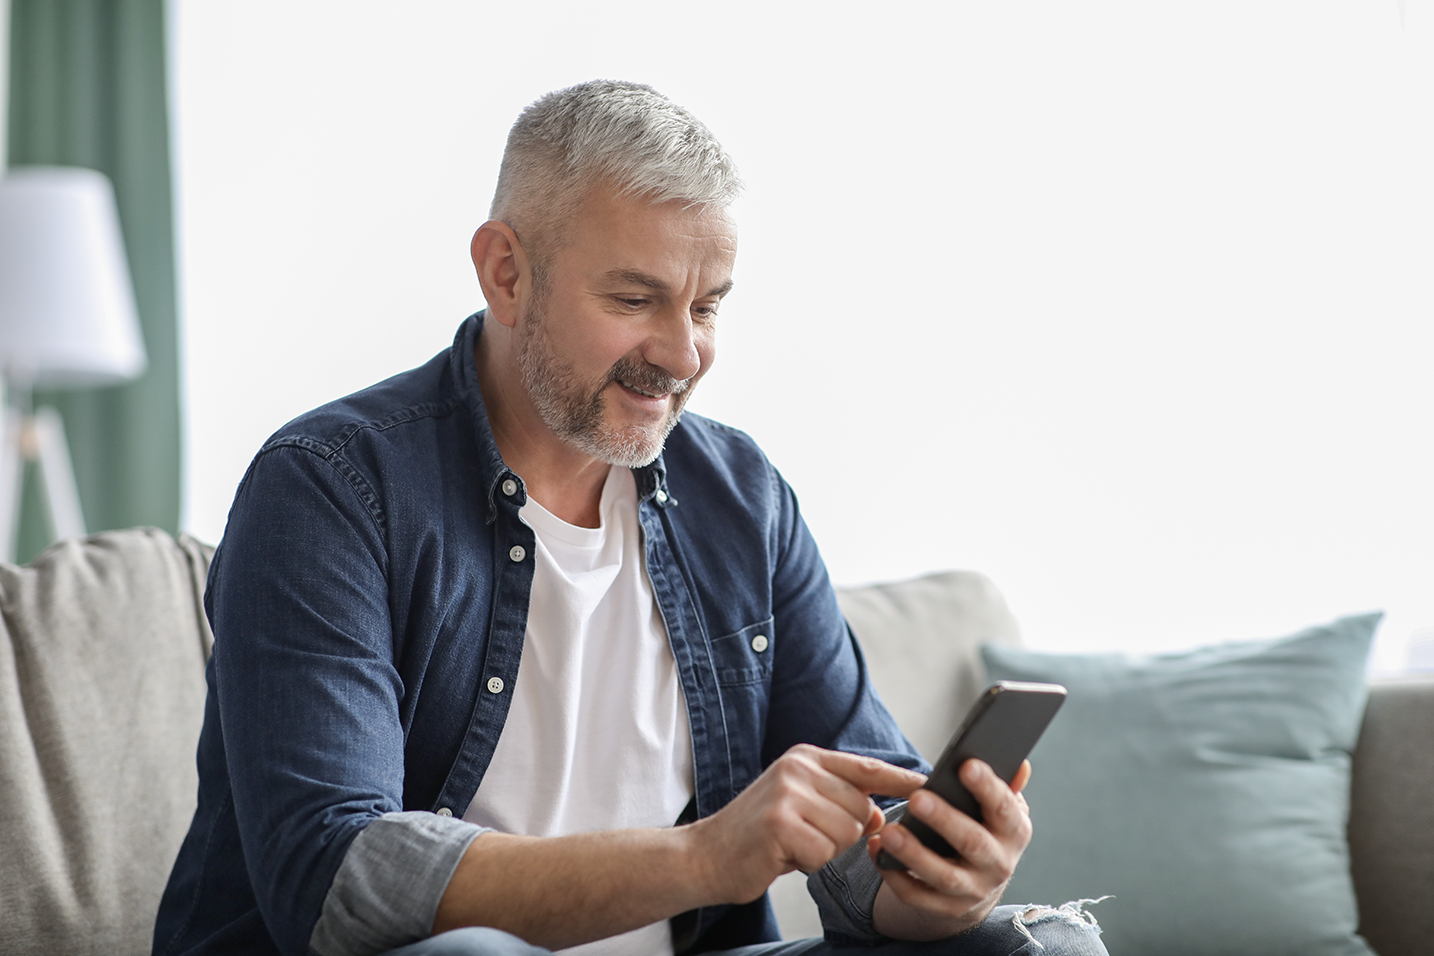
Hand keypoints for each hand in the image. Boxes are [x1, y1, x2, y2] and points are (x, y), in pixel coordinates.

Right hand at [688, 744, 926, 904]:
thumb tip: (879, 815)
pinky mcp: (779, 823)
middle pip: (861, 808)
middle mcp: (798, 768)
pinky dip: (807, 863)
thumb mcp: (801, 806)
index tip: (931, 784)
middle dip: (842, 833)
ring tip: (792, 844)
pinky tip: (782, 855)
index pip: (866, 767)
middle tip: (804, 836)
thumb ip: (840, 803)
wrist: (706, 855)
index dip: (900, 779)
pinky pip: (823, 853)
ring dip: (824, 850)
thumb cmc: (759, 835)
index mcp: (806, 758)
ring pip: (846, 832)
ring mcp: (787, 793)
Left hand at [866, 759, 1033, 939]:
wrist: (979, 884)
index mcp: (1014, 832)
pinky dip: (894, 875)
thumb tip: (1020, 764)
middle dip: (944, 820)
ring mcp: (973, 891)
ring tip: (889, 832)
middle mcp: (998, 864)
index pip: (1004, 809)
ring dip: (914, 854)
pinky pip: (917, 895)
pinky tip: (877, 850)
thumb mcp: (1000, 810)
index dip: (988, 788)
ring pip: (943, 875)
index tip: (966, 766)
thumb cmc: (985, 830)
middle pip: (972, 843)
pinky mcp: (946, 908)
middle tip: (917, 799)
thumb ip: (1005, 786)